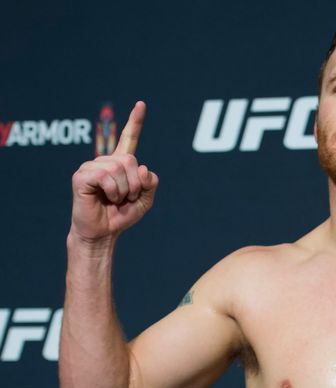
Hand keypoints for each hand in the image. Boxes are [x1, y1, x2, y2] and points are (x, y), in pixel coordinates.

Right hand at [70, 101, 158, 243]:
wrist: (104, 233)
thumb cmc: (121, 215)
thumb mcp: (145, 200)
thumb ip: (150, 183)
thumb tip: (142, 168)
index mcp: (120, 163)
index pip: (129, 138)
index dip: (135, 122)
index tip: (141, 104)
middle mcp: (105, 161)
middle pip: (131, 160)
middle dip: (135, 183)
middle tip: (127, 197)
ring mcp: (91, 167)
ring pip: (119, 168)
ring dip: (124, 190)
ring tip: (116, 200)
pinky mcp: (81, 176)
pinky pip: (105, 176)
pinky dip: (113, 191)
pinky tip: (106, 199)